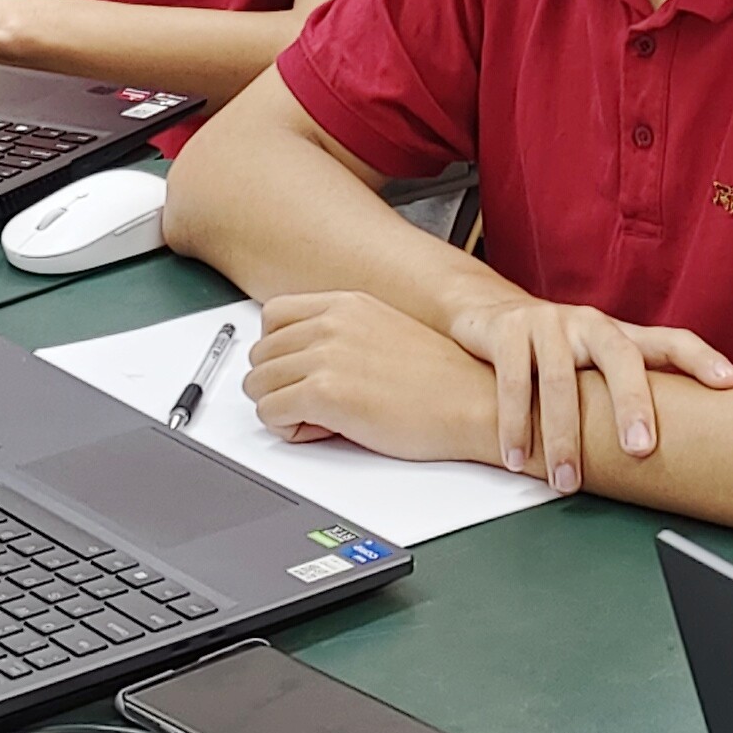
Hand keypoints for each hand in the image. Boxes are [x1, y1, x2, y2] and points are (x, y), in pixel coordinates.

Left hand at [241, 292, 503, 465]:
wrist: (475, 403)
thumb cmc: (442, 381)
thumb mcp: (386, 332)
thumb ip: (342, 336)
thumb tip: (305, 361)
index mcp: (346, 303)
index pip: (272, 317)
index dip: (279, 352)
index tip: (297, 372)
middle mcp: (331, 322)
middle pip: (260, 354)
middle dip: (279, 384)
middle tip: (314, 403)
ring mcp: (326, 355)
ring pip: (257, 385)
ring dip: (281, 407)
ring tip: (322, 418)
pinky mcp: (325, 393)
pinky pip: (269, 414)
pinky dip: (288, 429)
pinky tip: (325, 429)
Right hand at [444, 292, 732, 492]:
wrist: (489, 311)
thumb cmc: (557, 348)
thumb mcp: (596, 362)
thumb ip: (631, 389)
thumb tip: (684, 440)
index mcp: (619, 334)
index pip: (670, 340)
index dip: (701, 359)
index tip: (730, 382)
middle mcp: (590, 323)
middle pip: (619, 358)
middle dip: (632, 404)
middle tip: (640, 449)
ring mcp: (548, 324)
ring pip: (560, 381)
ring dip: (562, 437)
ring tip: (566, 481)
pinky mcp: (507, 332)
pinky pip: (513, 382)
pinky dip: (515, 424)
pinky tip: (518, 458)